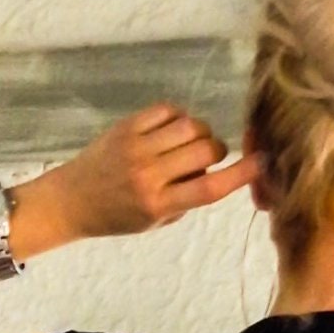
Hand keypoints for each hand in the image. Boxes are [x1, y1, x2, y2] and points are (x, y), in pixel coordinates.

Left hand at [33, 105, 258, 240]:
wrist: (72, 200)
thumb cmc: (117, 216)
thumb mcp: (155, 221)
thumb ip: (186, 199)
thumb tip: (215, 173)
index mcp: (157, 205)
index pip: (208, 189)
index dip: (239, 174)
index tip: (260, 163)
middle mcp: (149, 175)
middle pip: (205, 150)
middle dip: (216, 150)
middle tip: (208, 157)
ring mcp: (136, 147)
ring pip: (190, 126)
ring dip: (200, 132)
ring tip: (188, 143)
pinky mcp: (127, 126)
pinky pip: (168, 111)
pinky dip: (178, 118)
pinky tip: (171, 130)